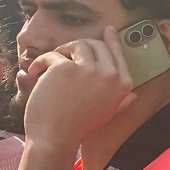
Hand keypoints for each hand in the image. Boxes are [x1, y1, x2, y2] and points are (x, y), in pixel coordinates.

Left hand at [21, 29, 136, 155]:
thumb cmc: (79, 127)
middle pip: (98, 44)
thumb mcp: (108, 113)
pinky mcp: (65, 68)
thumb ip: (122, 101)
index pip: (119, 54)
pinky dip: (40, 62)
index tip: (108, 30)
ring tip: (50, 63)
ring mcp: (88, 69)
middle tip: (65, 52)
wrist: (56, 139)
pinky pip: (53, 55)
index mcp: (122, 84)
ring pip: (77, 44)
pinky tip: (34, 71)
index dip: (112, 40)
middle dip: (79, 46)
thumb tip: (134, 96)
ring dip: (62, 51)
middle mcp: (110, 74)